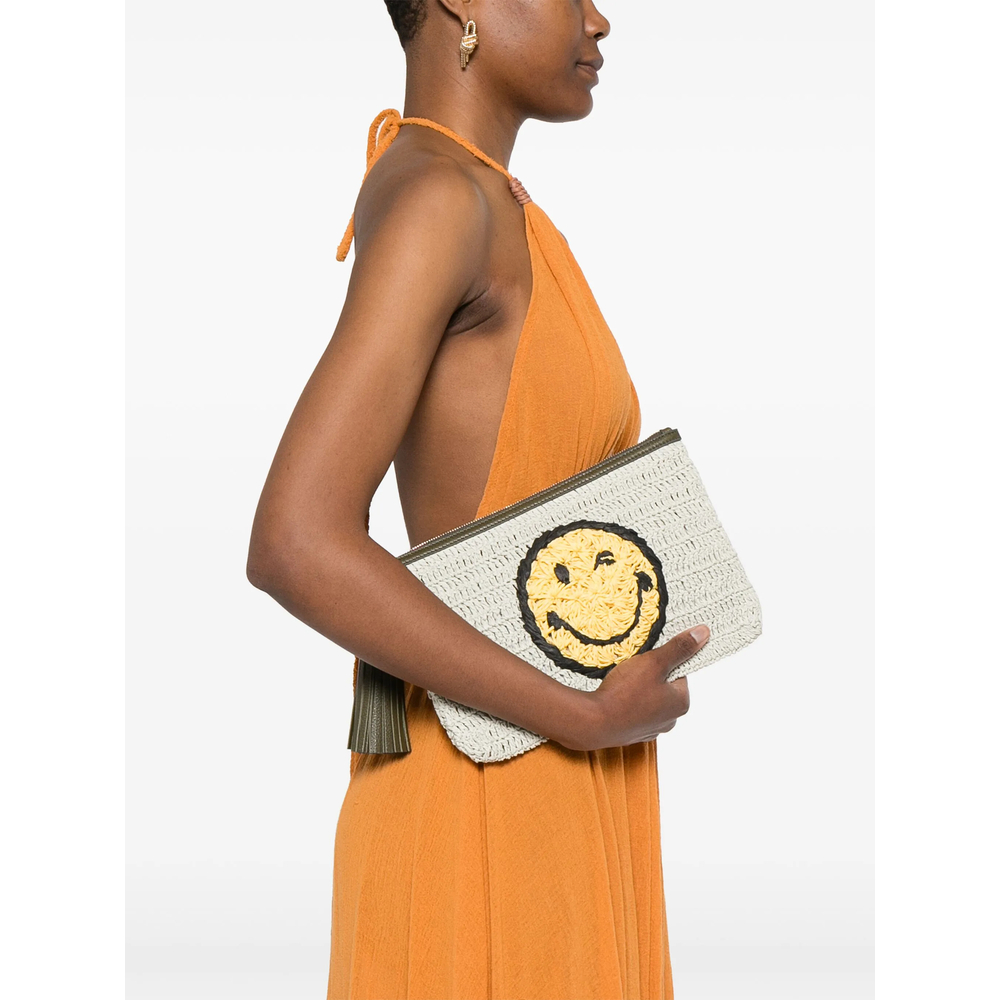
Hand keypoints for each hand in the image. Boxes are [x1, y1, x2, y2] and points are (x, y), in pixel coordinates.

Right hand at [562, 624, 708, 750]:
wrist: (594, 723)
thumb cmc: (625, 693)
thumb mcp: (654, 662)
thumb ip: (679, 647)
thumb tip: (704, 633)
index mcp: (682, 702)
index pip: (679, 672)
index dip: (661, 662)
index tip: (646, 661)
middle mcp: (671, 719)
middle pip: (664, 686)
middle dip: (649, 677)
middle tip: (632, 671)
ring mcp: (652, 729)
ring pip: (648, 699)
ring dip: (637, 691)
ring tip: (622, 685)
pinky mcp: (634, 734)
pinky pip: (635, 712)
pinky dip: (627, 705)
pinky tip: (616, 699)